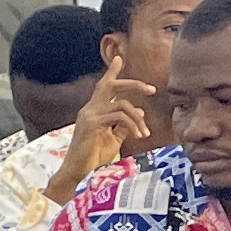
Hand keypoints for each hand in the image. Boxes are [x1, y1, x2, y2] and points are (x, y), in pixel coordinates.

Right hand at [50, 61, 150, 200]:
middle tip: (151, 89)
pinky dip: (133, 124)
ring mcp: (89, 115)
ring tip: (145, 133)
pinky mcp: (92, 124)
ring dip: (138, 118)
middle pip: (111, 85)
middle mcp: (89, 108)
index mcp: (94, 110)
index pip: (103, 86)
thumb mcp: (113, 138)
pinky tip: (139, 136)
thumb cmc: (93, 157)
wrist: (78, 172)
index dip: (112, 72)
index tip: (119, 58)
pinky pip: (119, 117)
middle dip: (133, 84)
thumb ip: (124, 124)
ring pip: (122, 104)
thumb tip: (139, 109)